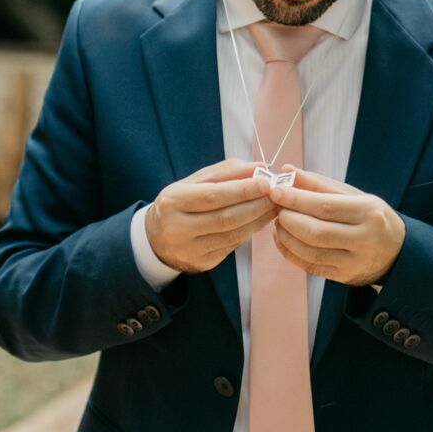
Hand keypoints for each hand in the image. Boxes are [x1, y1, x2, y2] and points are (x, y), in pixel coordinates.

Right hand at [144, 157, 278, 274]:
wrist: (155, 238)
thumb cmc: (179, 203)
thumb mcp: (194, 181)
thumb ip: (226, 172)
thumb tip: (259, 167)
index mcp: (173, 202)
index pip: (213, 196)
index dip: (243, 190)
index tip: (267, 182)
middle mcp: (178, 228)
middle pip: (226, 218)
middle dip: (256, 205)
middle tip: (277, 195)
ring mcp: (190, 250)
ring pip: (233, 235)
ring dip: (258, 220)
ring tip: (274, 207)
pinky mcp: (202, 263)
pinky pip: (232, 246)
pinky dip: (249, 232)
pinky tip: (260, 221)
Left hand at [263, 165, 404, 286]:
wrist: (398, 252)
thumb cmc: (372, 217)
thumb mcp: (355, 195)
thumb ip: (320, 184)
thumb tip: (288, 170)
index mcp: (369, 213)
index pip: (325, 206)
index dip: (295, 199)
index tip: (275, 191)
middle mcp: (364, 239)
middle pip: (316, 231)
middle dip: (289, 219)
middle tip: (276, 208)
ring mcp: (354, 262)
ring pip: (310, 252)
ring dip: (286, 236)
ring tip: (278, 222)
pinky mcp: (344, 277)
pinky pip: (310, 266)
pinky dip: (290, 252)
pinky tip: (283, 239)